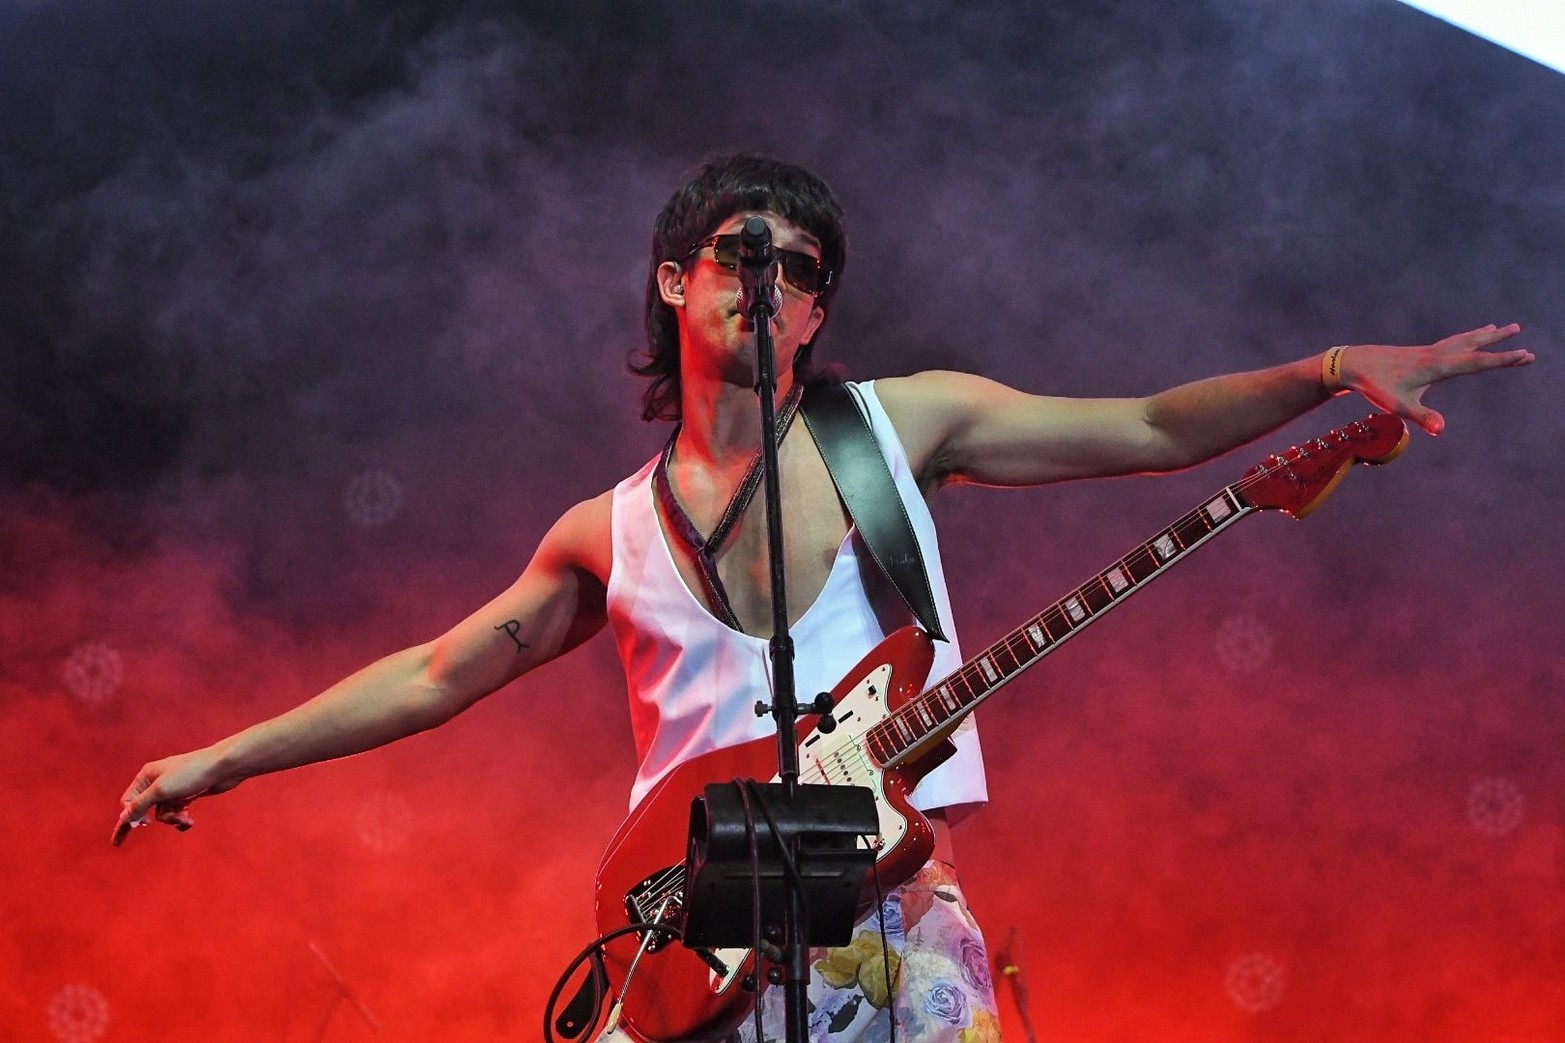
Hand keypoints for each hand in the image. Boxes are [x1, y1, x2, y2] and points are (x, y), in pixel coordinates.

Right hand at [112, 747, 237, 846]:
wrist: (224, 768)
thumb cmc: (192, 774)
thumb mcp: (162, 790)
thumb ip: (140, 804)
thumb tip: (123, 817)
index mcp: (147, 776)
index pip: (128, 800)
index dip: (131, 815)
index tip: (142, 825)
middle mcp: (157, 781)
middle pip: (142, 808)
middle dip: (143, 822)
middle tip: (116, 844)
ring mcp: (173, 789)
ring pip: (162, 813)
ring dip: (172, 819)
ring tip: (185, 819)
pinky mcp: (186, 795)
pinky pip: (175, 812)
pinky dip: (180, 819)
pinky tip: (188, 822)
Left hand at [1341, 324, 1532, 434]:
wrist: (1355, 364)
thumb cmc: (1376, 386)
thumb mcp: (1399, 406)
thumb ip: (1422, 417)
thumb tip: (1441, 429)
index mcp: (1437, 366)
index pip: (1477, 363)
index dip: (1503, 360)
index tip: (1526, 355)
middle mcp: (1436, 355)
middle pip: (1473, 345)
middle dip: (1498, 342)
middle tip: (1520, 330)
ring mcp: (1428, 352)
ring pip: (1462, 340)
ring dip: (1482, 335)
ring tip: (1500, 328)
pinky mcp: (1420, 353)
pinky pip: (1450, 343)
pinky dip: (1464, 338)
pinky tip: (1465, 339)